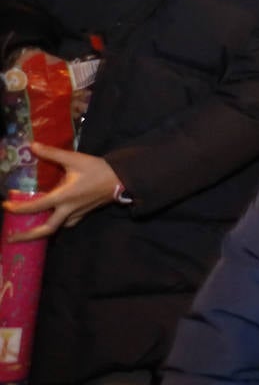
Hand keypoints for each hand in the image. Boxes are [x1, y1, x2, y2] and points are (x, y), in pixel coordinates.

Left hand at [3, 144, 119, 239]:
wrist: (121, 179)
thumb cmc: (97, 169)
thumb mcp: (74, 159)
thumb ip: (52, 154)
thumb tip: (32, 146)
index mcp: (64, 196)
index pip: (37, 206)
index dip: (19, 208)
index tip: (6, 207)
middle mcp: (68, 209)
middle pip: (46, 229)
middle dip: (28, 236)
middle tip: (11, 238)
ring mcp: (77, 213)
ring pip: (56, 227)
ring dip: (41, 230)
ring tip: (28, 229)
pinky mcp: (84, 213)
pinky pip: (67, 223)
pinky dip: (56, 224)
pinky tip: (52, 218)